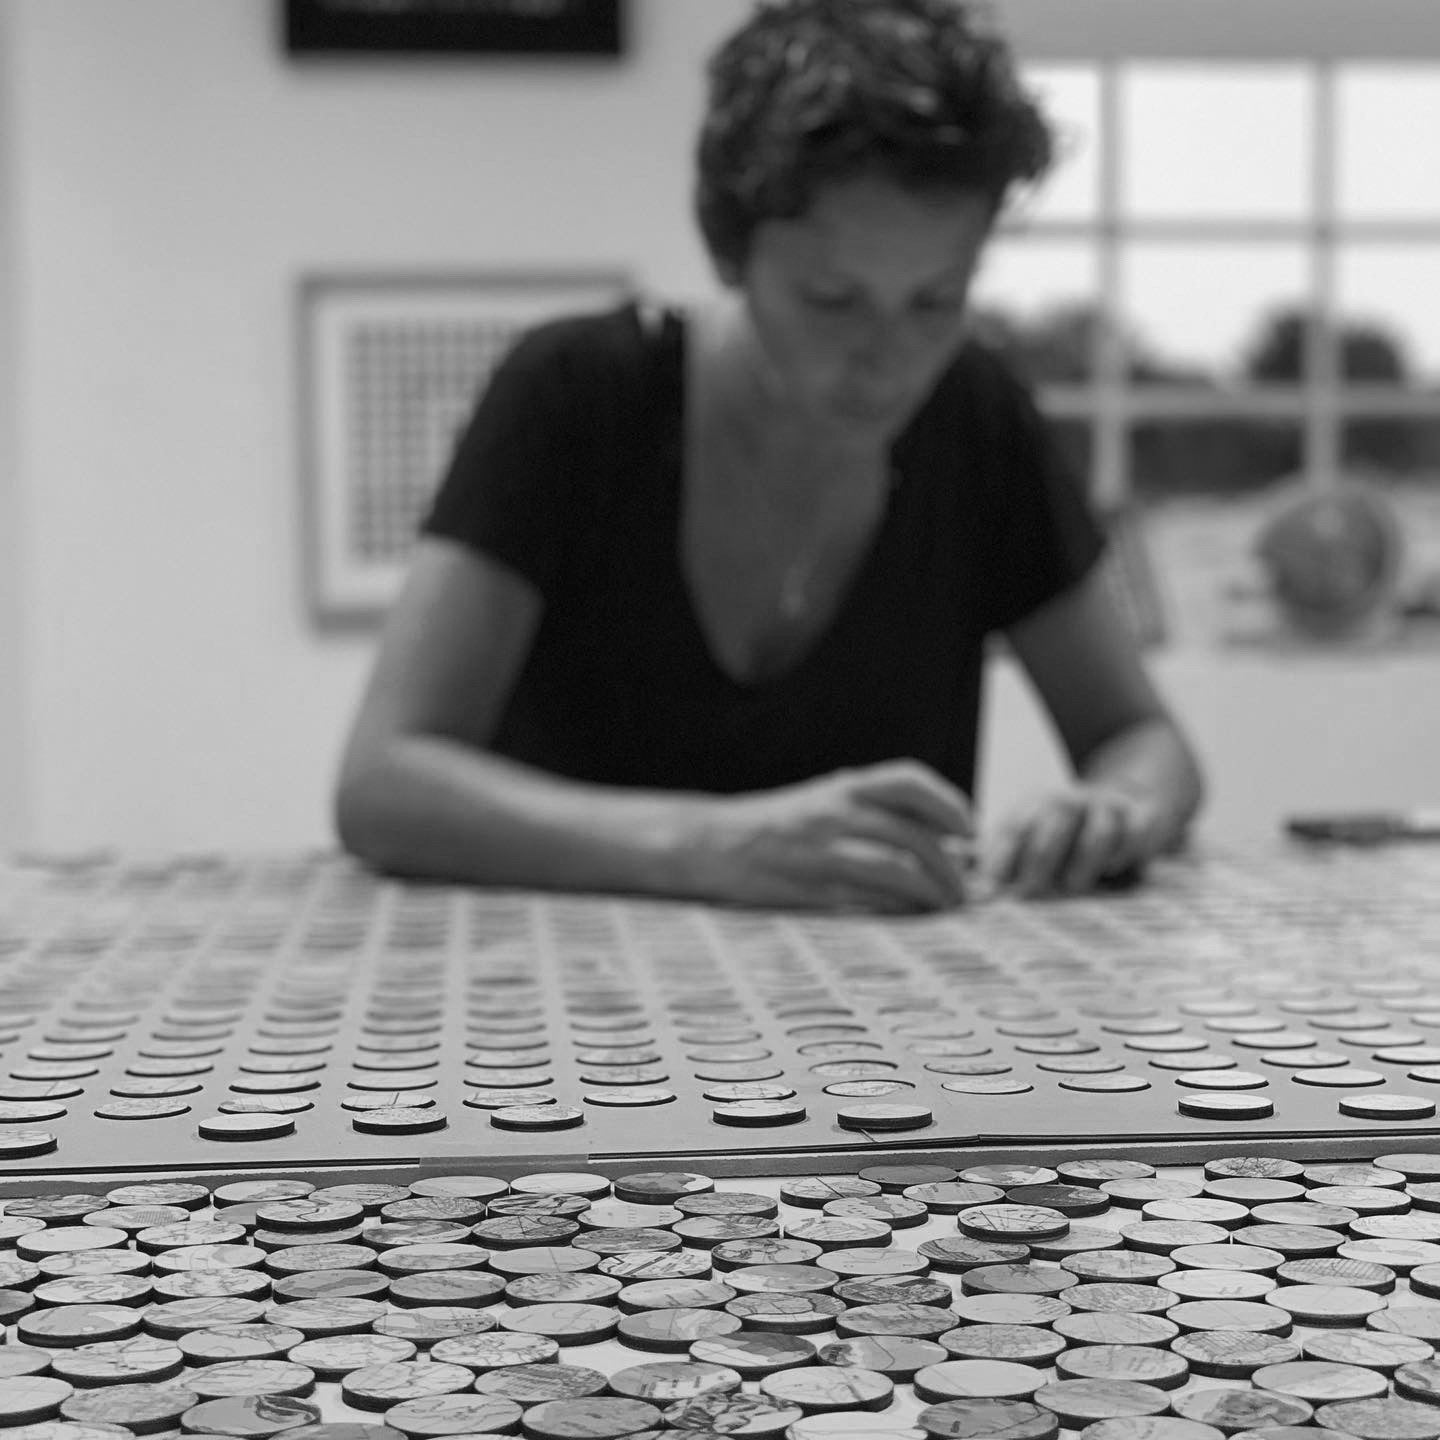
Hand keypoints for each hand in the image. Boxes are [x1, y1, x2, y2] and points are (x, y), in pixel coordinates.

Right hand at [687, 759, 974, 912]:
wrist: (710, 841)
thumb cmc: (777, 825)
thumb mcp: (824, 800)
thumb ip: (873, 812)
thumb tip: (939, 839)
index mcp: (843, 786)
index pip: (909, 781)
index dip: (949, 804)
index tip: (970, 832)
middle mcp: (836, 810)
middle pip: (914, 833)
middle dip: (950, 866)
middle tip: (963, 890)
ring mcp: (823, 848)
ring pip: (897, 866)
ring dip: (931, 891)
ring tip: (944, 907)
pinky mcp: (810, 884)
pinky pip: (868, 897)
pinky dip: (899, 908)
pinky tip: (911, 917)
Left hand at [983, 783, 1161, 897]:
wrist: (1127, 797)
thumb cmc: (1069, 832)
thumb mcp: (1034, 837)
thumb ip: (1003, 859)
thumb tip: (970, 890)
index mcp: (1037, 805)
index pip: (1014, 826)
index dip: (1001, 854)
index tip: (990, 885)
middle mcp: (1071, 801)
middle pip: (1053, 821)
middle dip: (1038, 858)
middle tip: (1028, 890)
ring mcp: (1107, 807)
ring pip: (1096, 827)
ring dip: (1083, 857)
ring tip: (1072, 885)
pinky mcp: (1142, 816)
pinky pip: (1135, 830)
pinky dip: (1124, 849)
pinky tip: (1113, 868)